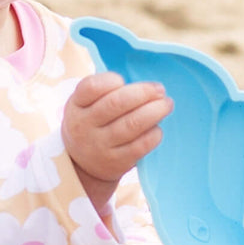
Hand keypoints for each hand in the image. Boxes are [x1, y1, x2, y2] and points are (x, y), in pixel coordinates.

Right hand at [62, 72, 172, 209]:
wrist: (82, 164)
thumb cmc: (92, 123)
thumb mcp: (85, 105)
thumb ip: (105, 91)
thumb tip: (144, 85)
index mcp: (77, 104)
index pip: (91, 87)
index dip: (111, 80)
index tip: (124, 80)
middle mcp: (84, 125)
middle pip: (116, 103)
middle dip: (144, 93)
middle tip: (160, 89)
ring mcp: (100, 145)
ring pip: (132, 124)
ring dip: (155, 111)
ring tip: (166, 105)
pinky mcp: (116, 162)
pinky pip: (140, 145)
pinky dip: (153, 134)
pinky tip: (157, 128)